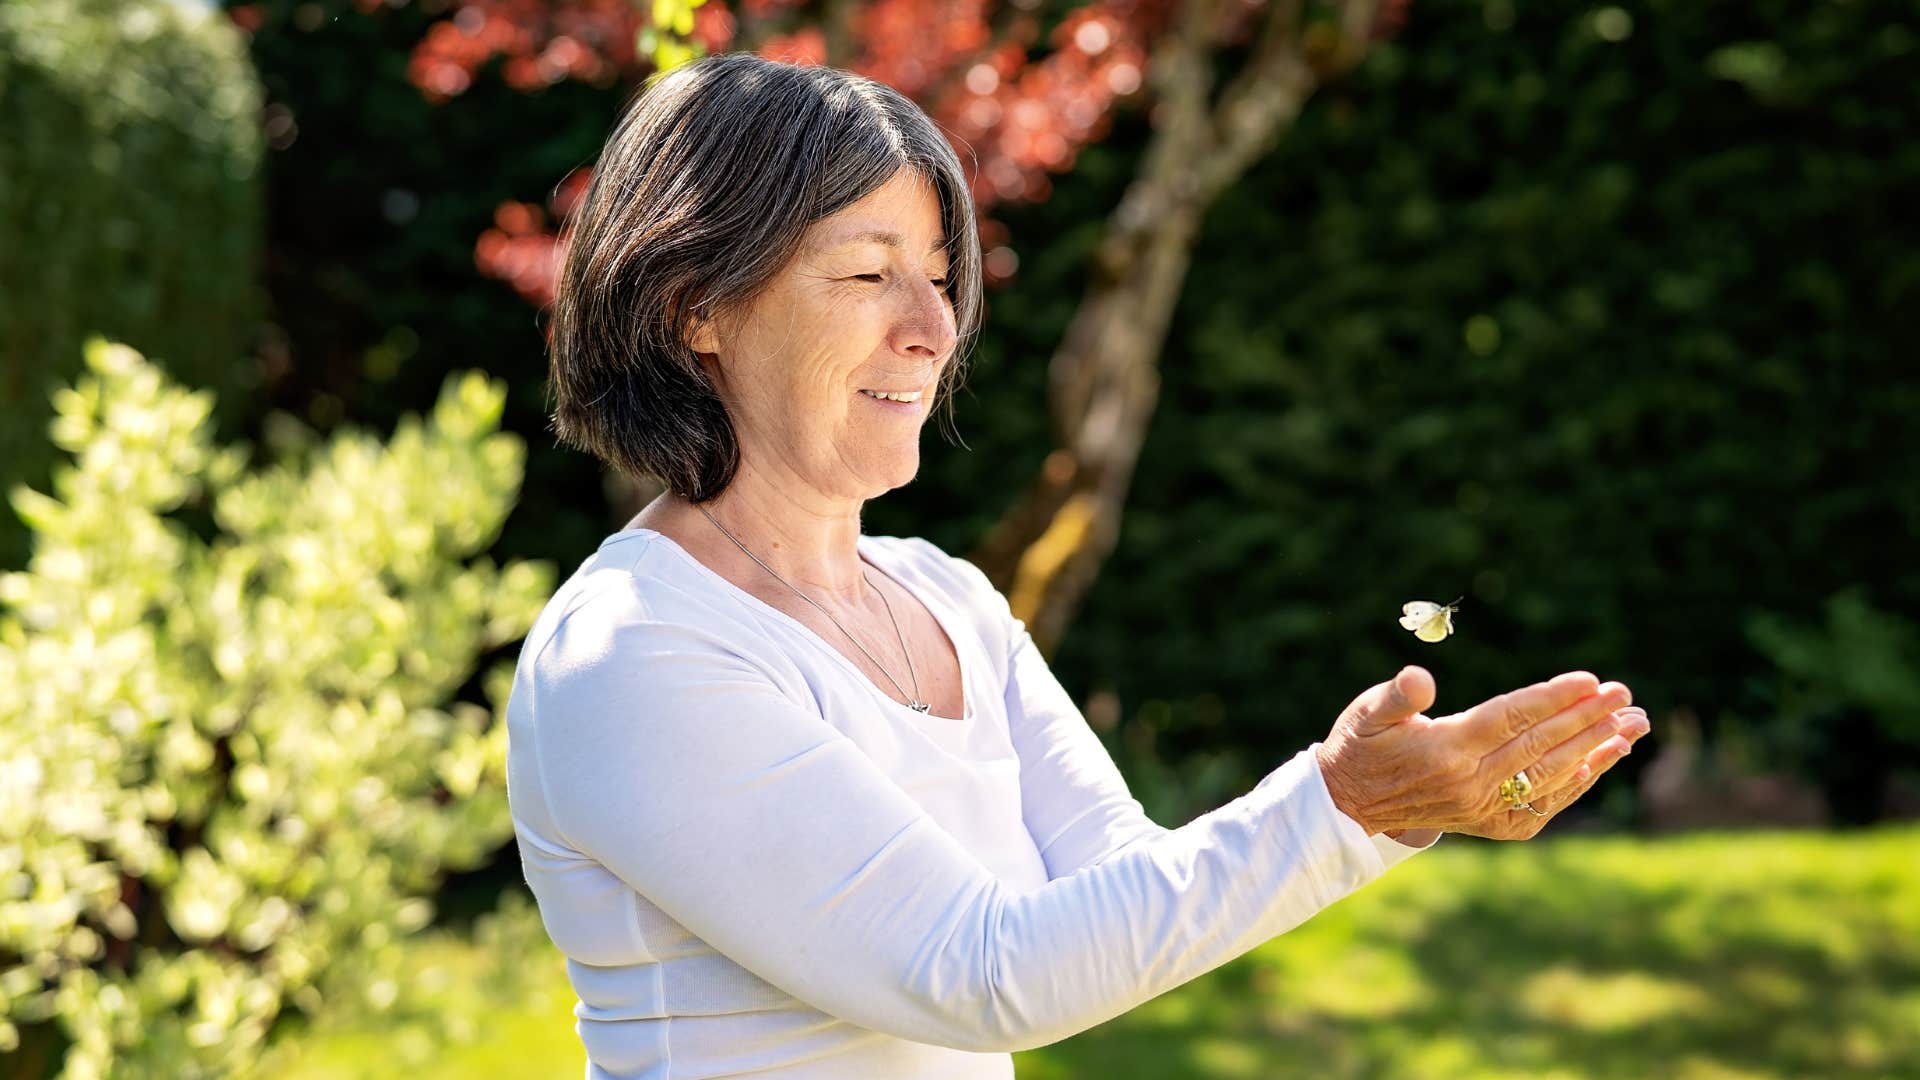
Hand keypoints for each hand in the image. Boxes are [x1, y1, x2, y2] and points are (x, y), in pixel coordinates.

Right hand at [1313, 666, 1646, 837]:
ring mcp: (1483, 807)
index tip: (1590, 680)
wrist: (1350, 805)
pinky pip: (1544, 803)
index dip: (1552, 699)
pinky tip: (1604, 760)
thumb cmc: (1361, 745)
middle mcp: (1469, 783)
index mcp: (1444, 749)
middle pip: (1540, 745)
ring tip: (1634, 726)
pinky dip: (1577, 783)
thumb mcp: (1367, 711)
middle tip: (1625, 695)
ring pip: (1551, 776)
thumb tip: (1419, 679)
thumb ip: (1397, 695)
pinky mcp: (1491, 824)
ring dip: (1597, 750)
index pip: (1510, 718)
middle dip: (1587, 718)